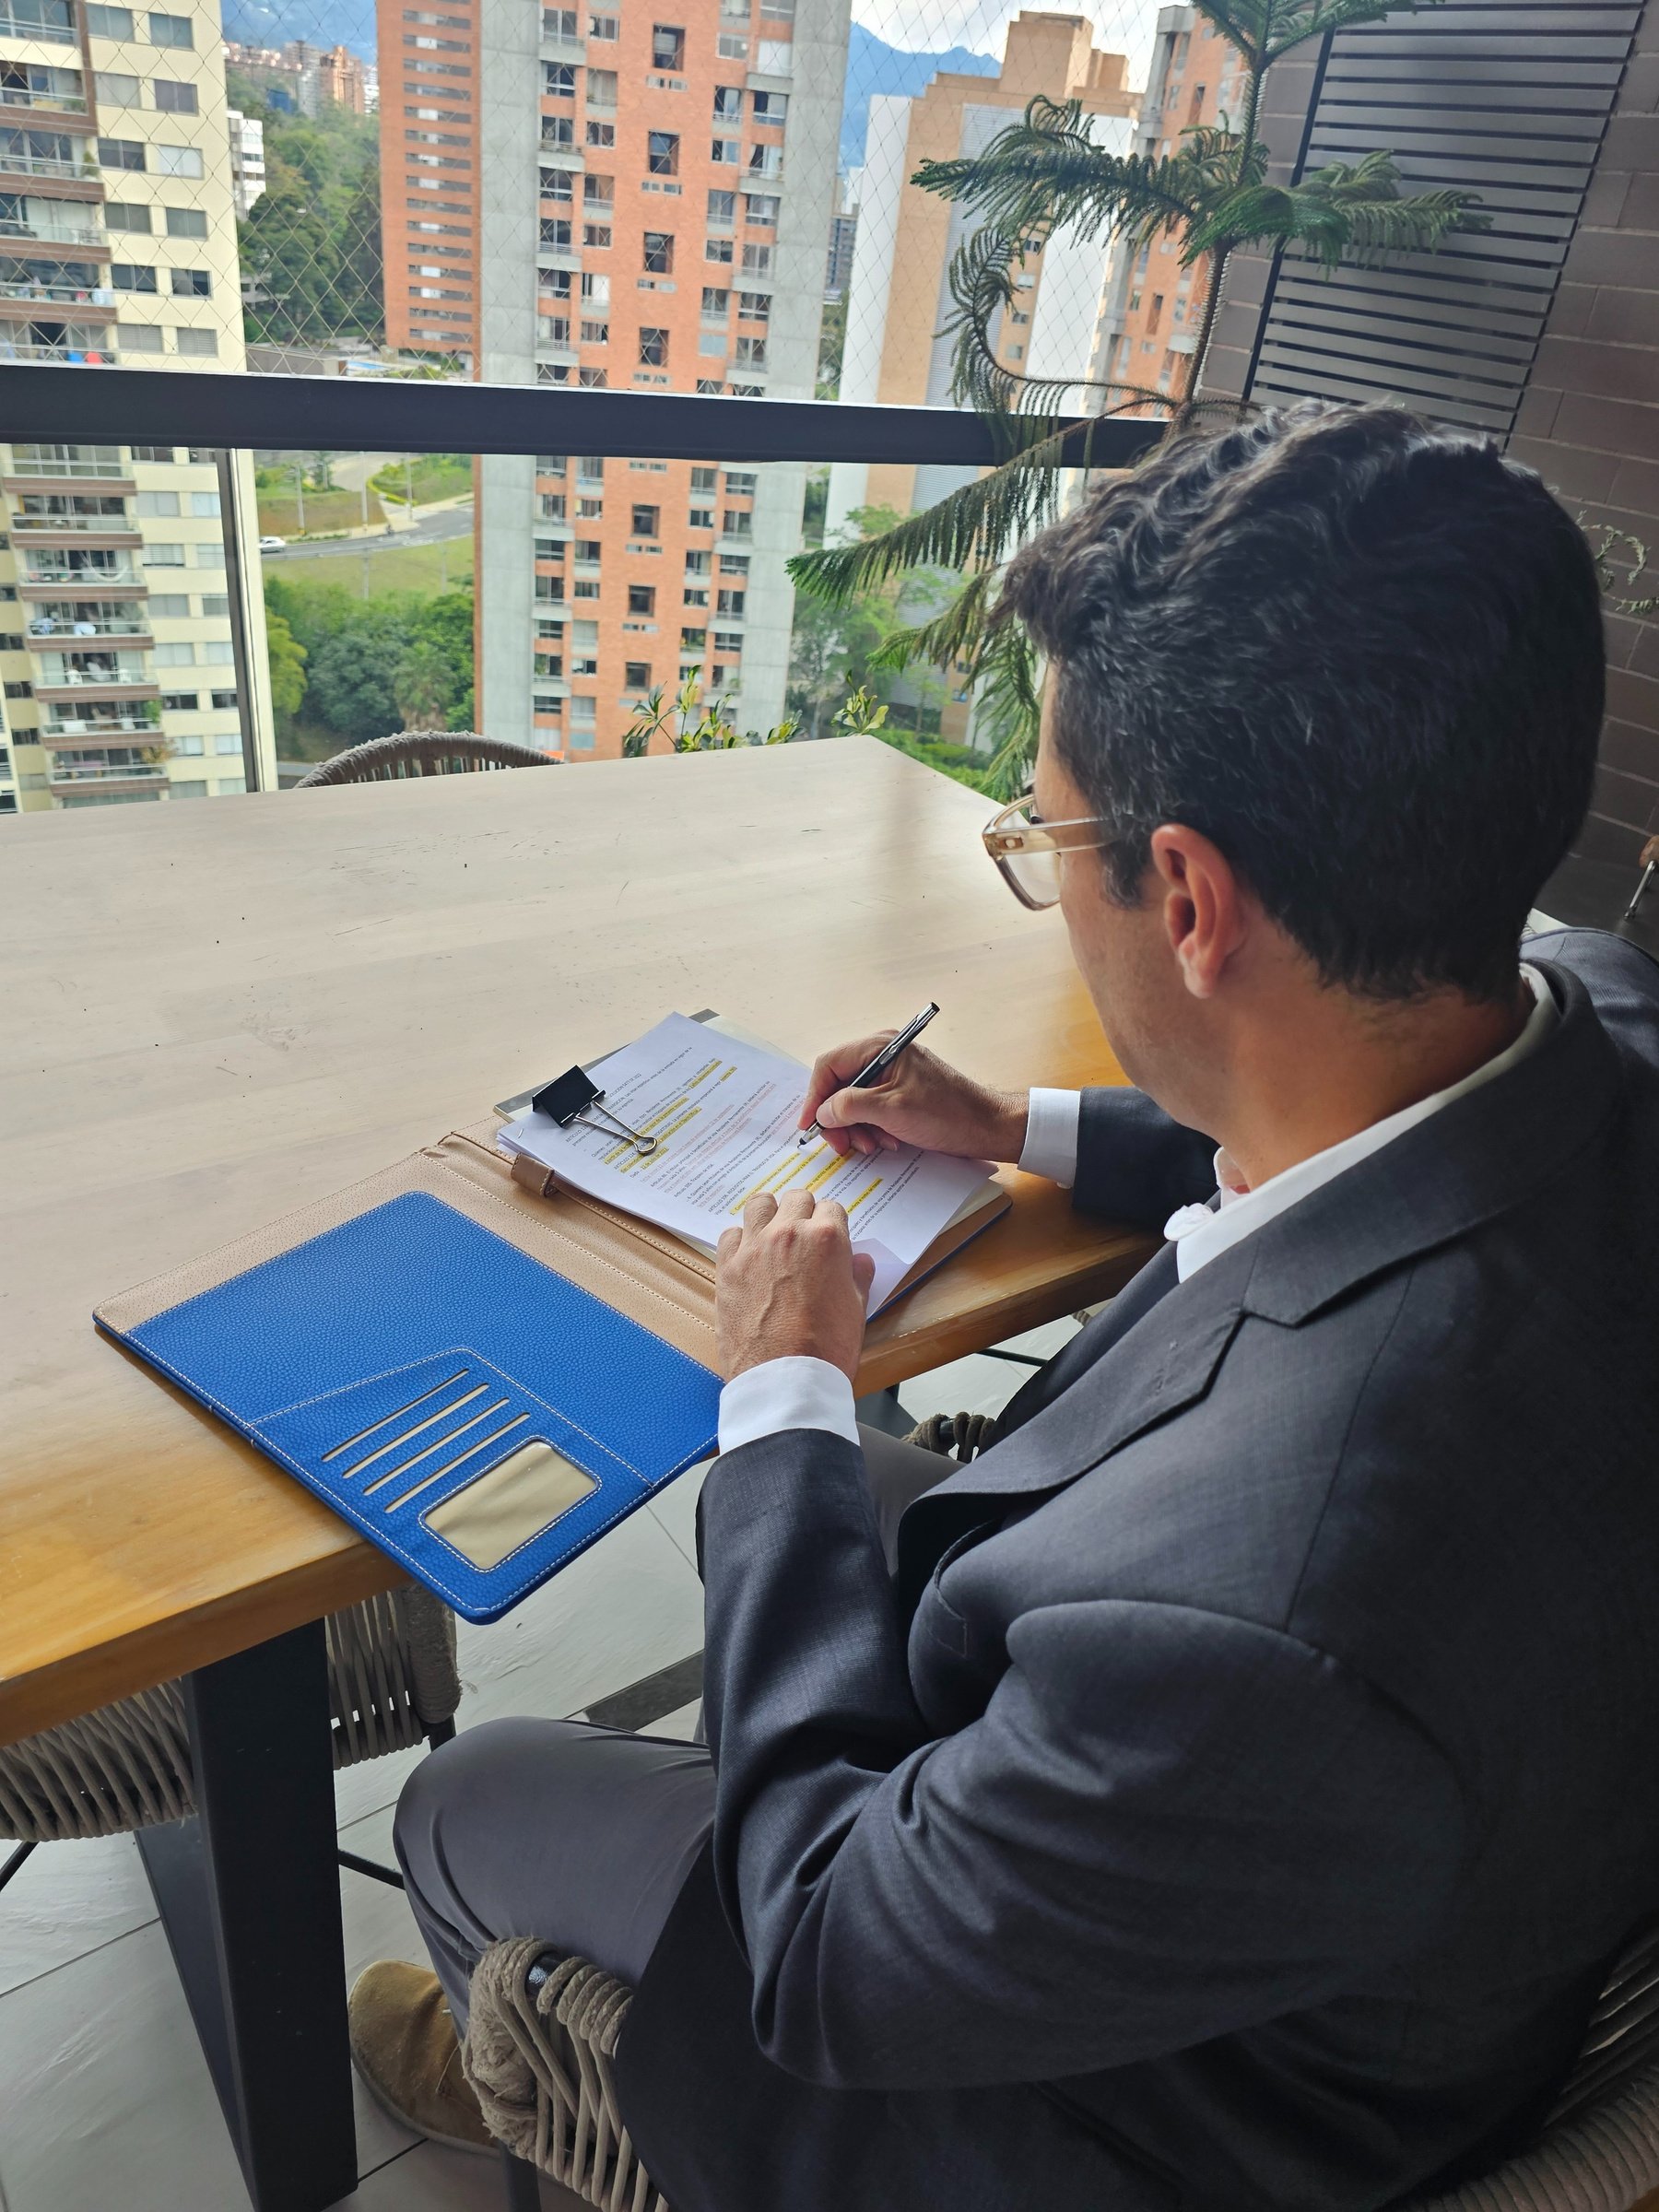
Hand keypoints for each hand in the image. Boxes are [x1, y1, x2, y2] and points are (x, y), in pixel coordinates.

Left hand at [716, 1190, 874, 1381]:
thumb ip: (857, 1276)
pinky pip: (731, 1234)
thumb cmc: (827, 1349)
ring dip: (770, 1215)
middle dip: (804, 1214)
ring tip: (775, 1236)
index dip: (833, 1225)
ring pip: (760, 1204)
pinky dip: (741, 1240)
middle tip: (805, 1239)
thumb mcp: (857, 1310)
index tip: (830, 1240)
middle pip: (797, 1199)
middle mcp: (789, 1234)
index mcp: (827, 1240)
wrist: (785, 1380)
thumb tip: (858, 1260)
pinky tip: (749, 1258)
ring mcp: (754, 1248)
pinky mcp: (727, 1267)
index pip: (832, 1208)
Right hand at [799, 1033, 1028, 1160]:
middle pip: (839, 1085)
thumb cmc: (945, 1113)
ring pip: (854, 1101)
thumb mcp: (889, 1110)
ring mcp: (892, 1073)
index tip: (810, 1126)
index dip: (814, 1096)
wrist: (987, 1127)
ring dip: (858, 1128)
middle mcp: (883, 1054)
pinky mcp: (901, 1091)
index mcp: (879, 1047)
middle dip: (839, 1118)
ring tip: (875, 1145)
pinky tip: (889, 1141)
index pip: (828, 1065)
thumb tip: (821, 1112)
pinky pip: (873, 1109)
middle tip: (845, 1146)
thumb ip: (848, 1106)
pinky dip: (873, 1128)